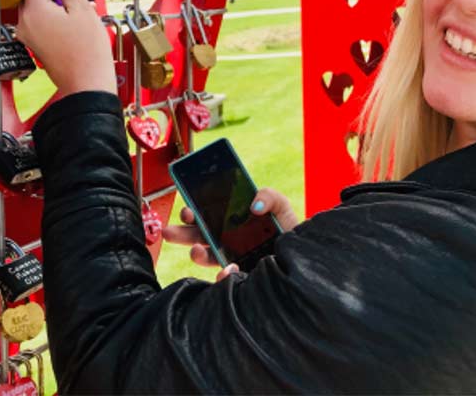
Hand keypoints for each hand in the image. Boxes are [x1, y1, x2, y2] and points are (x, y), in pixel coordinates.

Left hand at [15, 0, 116, 97]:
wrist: (87, 84)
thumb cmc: (88, 50)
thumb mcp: (81, 9)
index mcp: (34, 9)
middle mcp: (25, 21)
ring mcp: (28, 35)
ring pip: (38, 6)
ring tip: (76, 1)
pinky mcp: (35, 44)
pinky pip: (40, 20)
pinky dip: (53, 13)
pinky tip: (71, 17)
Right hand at [162, 187, 298, 277]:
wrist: (305, 257)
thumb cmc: (289, 231)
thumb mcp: (281, 207)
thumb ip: (269, 196)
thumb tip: (253, 204)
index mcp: (232, 222)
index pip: (207, 215)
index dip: (193, 213)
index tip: (186, 211)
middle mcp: (228, 242)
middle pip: (198, 237)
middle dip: (181, 234)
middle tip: (170, 232)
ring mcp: (233, 260)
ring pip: (207, 258)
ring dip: (197, 255)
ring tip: (196, 252)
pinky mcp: (242, 278)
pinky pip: (227, 278)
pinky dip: (224, 275)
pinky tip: (228, 271)